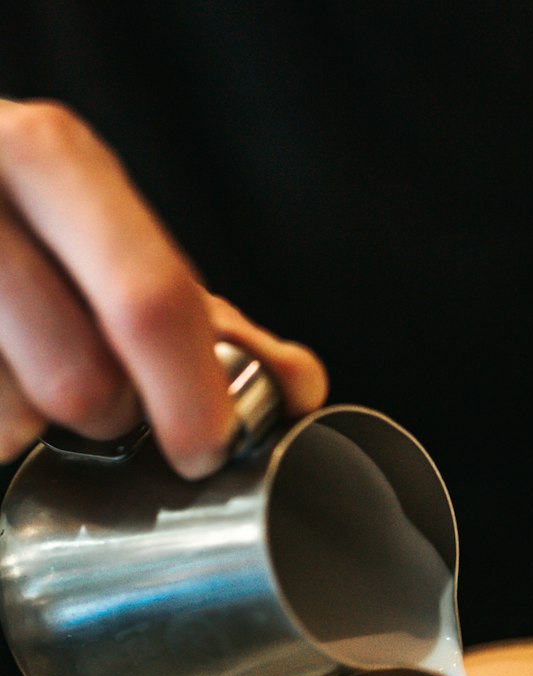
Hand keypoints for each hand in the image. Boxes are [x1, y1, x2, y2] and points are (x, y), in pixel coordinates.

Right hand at [0, 99, 326, 475]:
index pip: (150, 304)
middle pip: (82, 382)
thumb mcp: (108, 243)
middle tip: (100, 395)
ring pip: (16, 418)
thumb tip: (298, 384)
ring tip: (21, 368)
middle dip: (108, 415)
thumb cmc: (20, 229)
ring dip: (32, 424)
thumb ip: (203, 317)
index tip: (204, 449)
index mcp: (52, 161)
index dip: (191, 400)